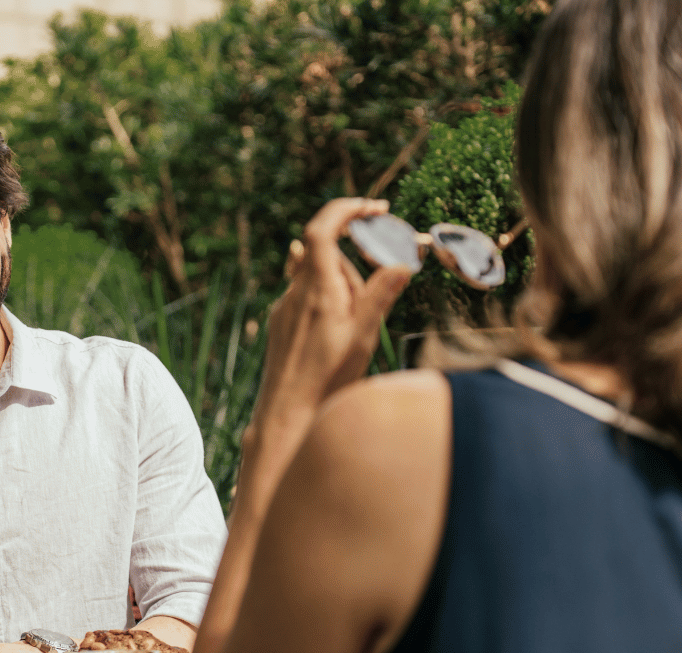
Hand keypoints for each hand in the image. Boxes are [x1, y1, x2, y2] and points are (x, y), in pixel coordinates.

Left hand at [250, 198, 412, 453]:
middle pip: (326, 256)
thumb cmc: (326, 381)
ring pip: (316, 277)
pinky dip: (324, 293)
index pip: (323, 229)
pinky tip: (330, 305)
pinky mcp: (279, 323)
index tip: (374, 207)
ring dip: (341, 284)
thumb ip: (379, 296)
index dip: (346, 210)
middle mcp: (295, 293)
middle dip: (356, 262)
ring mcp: (284, 307)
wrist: (285, 415)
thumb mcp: (362, 337)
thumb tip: (402, 262)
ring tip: (356, 324)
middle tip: (379, 290)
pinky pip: (304, 294)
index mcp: (317, 289)